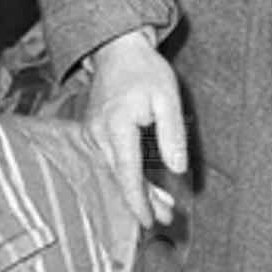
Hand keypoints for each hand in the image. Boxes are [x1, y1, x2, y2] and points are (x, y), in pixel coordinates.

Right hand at [83, 30, 187, 230]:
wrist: (117, 51)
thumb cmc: (144, 71)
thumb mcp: (167, 96)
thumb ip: (172, 133)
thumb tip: (177, 169)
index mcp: (116, 125)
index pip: (127, 172)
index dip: (138, 200)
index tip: (148, 220)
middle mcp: (99, 135)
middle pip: (121, 178)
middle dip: (143, 202)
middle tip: (166, 219)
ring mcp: (94, 136)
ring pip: (117, 173)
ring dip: (139, 192)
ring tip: (163, 209)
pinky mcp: (96, 135)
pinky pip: (113, 162)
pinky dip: (130, 177)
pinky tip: (148, 190)